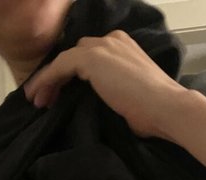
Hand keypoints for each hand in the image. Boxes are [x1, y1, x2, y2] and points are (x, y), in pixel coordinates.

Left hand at [24, 30, 187, 138]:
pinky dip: (46, 80)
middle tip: (48, 100)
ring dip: (49, 80)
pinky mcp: (91, 58)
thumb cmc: (155, 112)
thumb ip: (114, 92)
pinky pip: (59, 66)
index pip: (90, 57)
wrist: (167, 108)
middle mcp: (112, 40)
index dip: (72, 76)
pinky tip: (38, 96)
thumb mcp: (130, 97)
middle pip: (75, 55)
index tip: (61, 97)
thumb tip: (98, 107)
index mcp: (124, 47)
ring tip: (38, 101)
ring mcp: (102, 47)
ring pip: (65, 60)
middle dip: (59, 76)